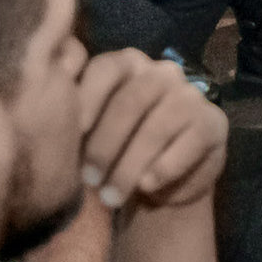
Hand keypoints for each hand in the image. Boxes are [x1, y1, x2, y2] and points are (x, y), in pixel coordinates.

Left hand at [75, 49, 226, 210]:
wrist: (158, 182)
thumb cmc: (115, 151)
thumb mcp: (91, 134)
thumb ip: (75, 119)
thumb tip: (48, 119)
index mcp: (127, 65)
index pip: (106, 68)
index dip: (87, 99)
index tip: (72, 136)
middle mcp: (161, 73)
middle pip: (131, 100)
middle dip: (105, 145)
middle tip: (88, 180)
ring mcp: (190, 96)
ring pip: (157, 126)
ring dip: (130, 165)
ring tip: (111, 196)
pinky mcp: (213, 123)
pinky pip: (189, 143)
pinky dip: (164, 168)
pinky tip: (147, 187)